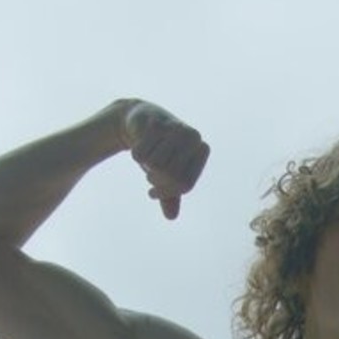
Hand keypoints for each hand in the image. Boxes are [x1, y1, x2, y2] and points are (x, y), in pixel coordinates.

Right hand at [119, 102, 209, 219]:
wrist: (142, 121)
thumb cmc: (160, 152)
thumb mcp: (167, 174)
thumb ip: (171, 195)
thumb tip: (171, 217)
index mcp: (202, 150)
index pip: (184, 184)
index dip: (166, 193)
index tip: (152, 194)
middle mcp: (193, 137)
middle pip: (171, 176)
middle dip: (156, 182)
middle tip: (149, 180)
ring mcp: (175, 127)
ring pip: (156, 165)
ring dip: (146, 167)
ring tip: (146, 161)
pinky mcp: (156, 122)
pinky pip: (142, 152)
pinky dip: (136, 154)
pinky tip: (138, 146)